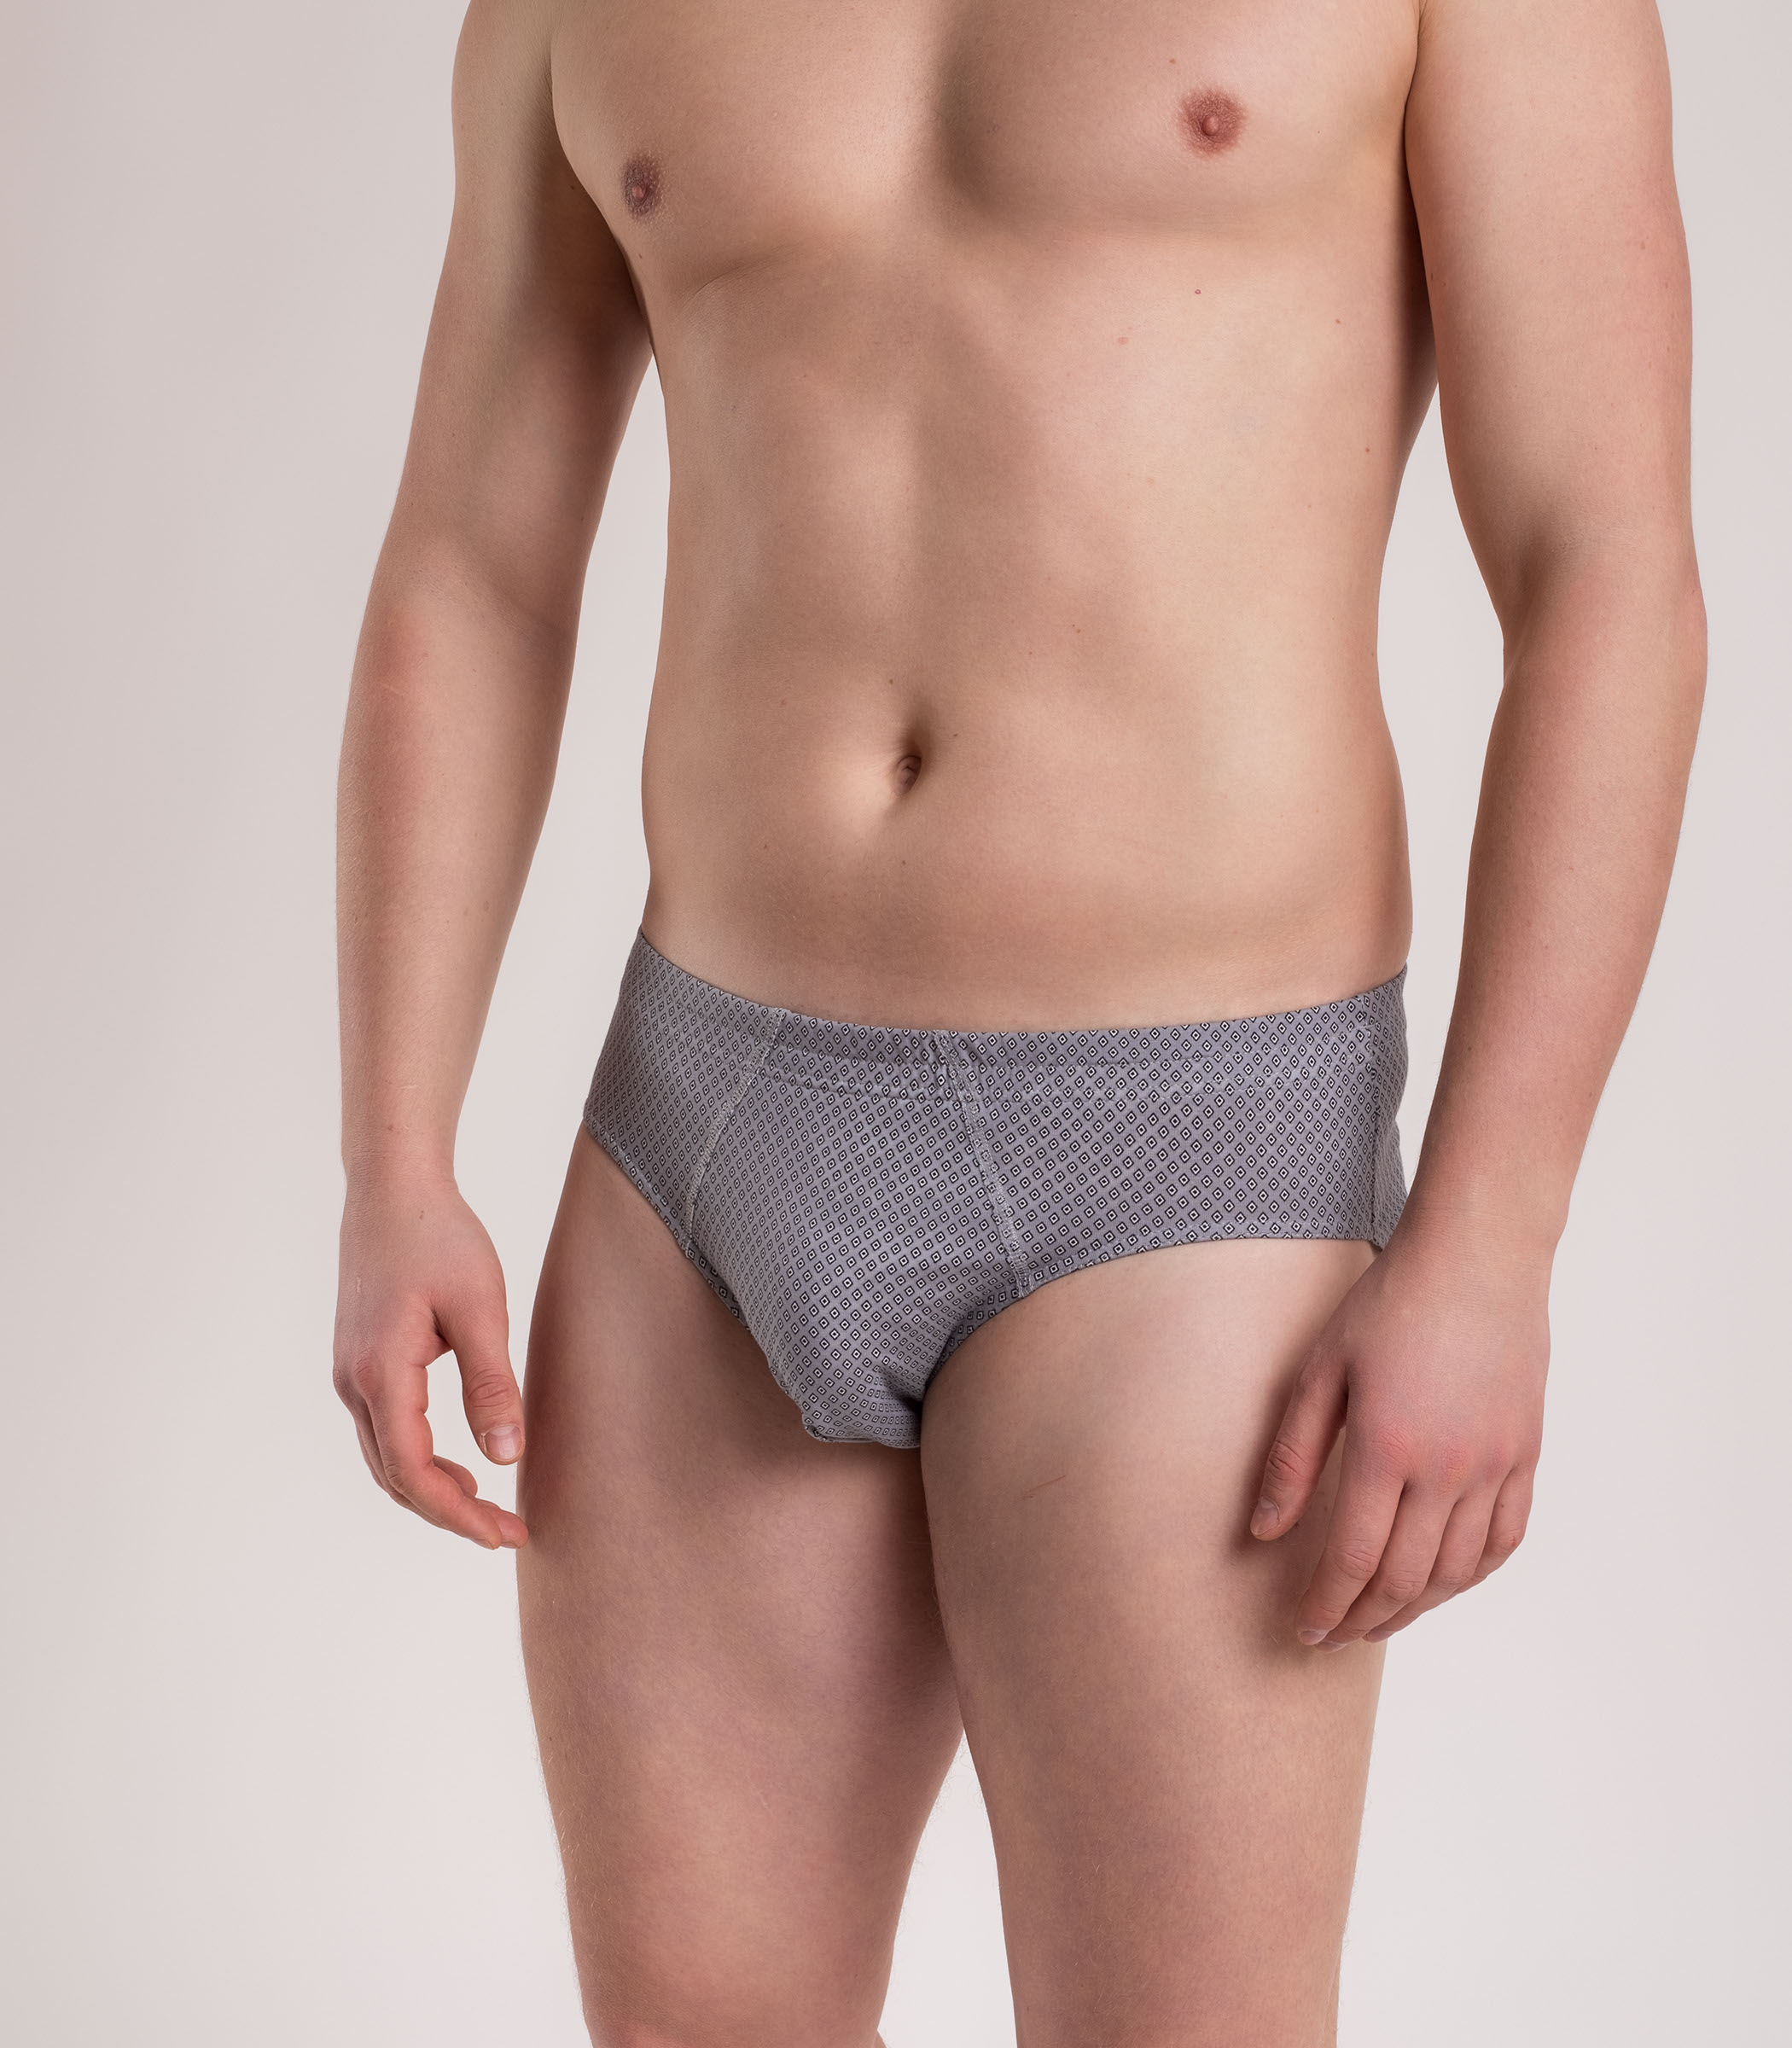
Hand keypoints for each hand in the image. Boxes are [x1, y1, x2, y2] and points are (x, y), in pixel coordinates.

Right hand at [333, 1171, 528, 1548]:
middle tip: (507, 1532)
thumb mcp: (480, 1308)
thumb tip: (507, 1458)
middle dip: (450, 1513)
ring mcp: (350, 1373)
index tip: (505, 1535)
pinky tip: (458, 1462)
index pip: (415, 1474)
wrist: (392, 1186)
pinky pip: (384, 1431)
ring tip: (487, 1506)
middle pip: (394, 1478)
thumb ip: (491, 1385)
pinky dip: (418, 1460)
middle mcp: (354, 1382)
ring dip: (431, 1490)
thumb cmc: (439, 1236)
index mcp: (382, 1374)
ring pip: (385, 1459)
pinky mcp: (358, 1360)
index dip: (460, 1514)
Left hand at [1249, 1223, 1547, 1646]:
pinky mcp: (1526, 1454)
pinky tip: (1445, 1583)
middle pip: (1406, 1579)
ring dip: (1416, 1608)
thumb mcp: (1321, 1369)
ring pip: (1458, 1571)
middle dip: (1363, 1619)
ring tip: (1379, 1620)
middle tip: (1333, 1637)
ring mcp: (1495, 1465)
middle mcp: (1448, 1469)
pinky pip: (1505, 1539)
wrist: (1478, 1257)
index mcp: (1388, 1449)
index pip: (1353, 1560)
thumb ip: (1293, 1455)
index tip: (1305, 1631)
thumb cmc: (1389, 1303)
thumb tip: (1263, 1529)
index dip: (1327, 1606)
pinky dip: (1473, 1575)